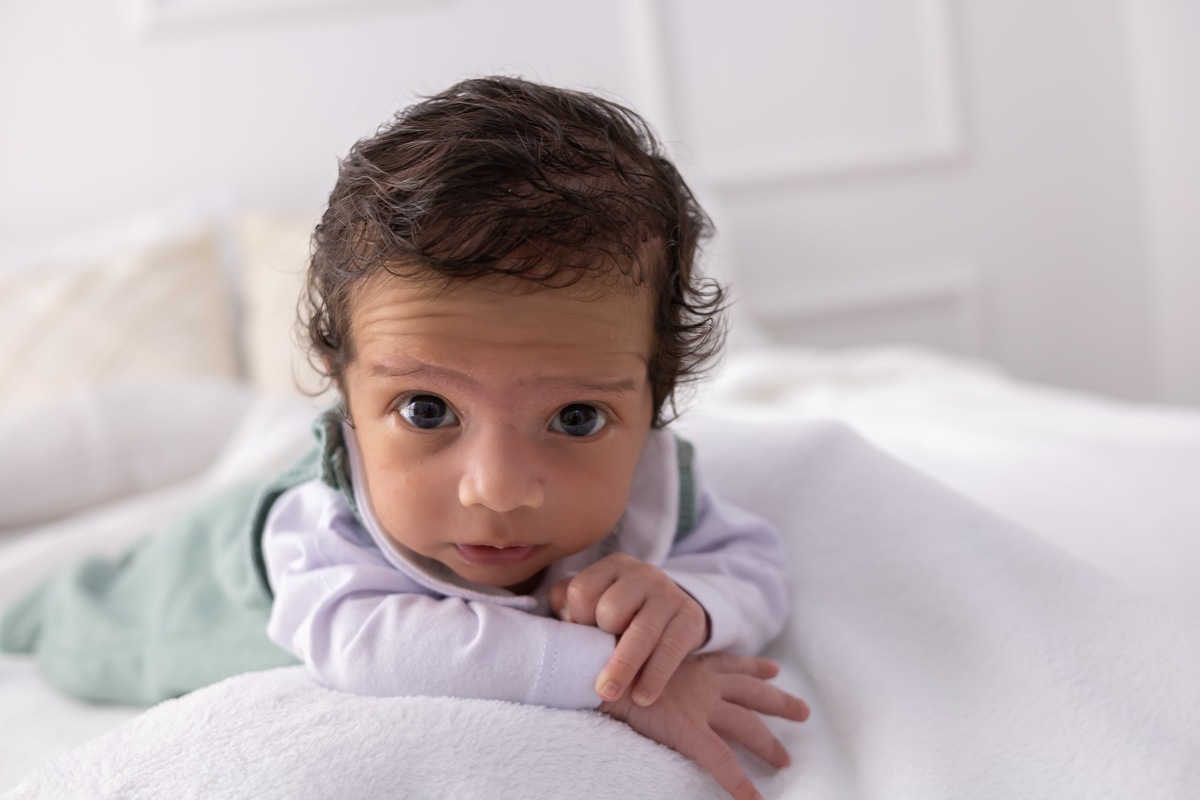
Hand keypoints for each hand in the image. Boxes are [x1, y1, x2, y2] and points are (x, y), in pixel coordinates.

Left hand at [549, 553, 707, 705]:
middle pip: (611, 609)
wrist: (672, 609)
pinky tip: (642, 696)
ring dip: (623, 667)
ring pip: (642, 632)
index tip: (581, 635)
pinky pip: (670, 649)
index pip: (582, 590)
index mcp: (613, 567)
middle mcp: (642, 574)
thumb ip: (568, 607)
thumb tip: (558, 629)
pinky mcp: (690, 617)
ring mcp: (669, 594)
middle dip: (601, 640)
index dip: (576, 618)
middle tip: (596, 664)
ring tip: (608, 693)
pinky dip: (654, 676)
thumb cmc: (621, 611)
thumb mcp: (594, 601)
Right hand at [600, 653, 809, 799]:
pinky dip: (740, 784)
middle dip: (779, 702)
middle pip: (752, 693)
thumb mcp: (637, 655)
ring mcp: (699, 707)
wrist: (596, 667)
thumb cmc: (608, 660)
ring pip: (747, 726)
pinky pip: (723, 763)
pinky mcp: (689, 731)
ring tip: (787, 761)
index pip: (730, 663)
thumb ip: (648, 664)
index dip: (754, 666)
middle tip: (803, 711)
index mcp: (690, 662)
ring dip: (770, 743)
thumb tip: (639, 669)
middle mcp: (702, 682)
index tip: (773, 670)